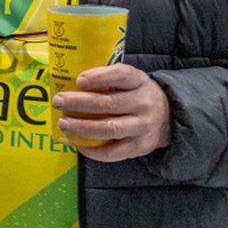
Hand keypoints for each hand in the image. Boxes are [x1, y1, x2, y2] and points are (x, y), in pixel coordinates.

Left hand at [53, 63, 171, 162]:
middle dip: (80, 103)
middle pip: (110, 103)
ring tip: (64, 124)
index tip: (79, 80)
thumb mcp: (129, 81)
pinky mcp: (139, 146)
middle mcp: (144, 103)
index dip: (100, 77)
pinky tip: (77, 143)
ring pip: (110, 128)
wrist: (168, 117)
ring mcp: (143, 126)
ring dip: (83, 127)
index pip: (122, 75)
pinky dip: (93, 150)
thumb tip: (68, 83)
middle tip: (59, 101)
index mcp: (139, 81)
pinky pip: (113, 152)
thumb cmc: (136, 95)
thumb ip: (107, 79)